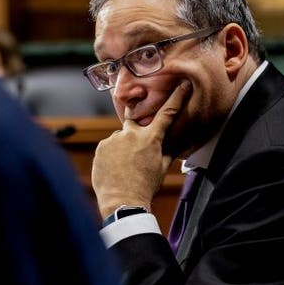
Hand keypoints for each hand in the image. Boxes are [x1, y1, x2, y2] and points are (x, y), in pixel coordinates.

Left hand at [91, 81, 189, 217]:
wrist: (122, 200)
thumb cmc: (145, 186)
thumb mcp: (162, 168)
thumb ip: (168, 151)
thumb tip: (178, 143)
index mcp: (151, 139)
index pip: (167, 113)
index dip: (176, 97)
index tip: (182, 84)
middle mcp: (132, 134)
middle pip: (135, 120)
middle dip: (136, 128)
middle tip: (136, 147)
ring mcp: (114, 139)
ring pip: (121, 137)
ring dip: (123, 146)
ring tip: (124, 166)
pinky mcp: (101, 146)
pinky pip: (109, 145)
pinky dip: (112, 153)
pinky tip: (115, 167)